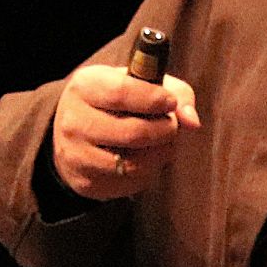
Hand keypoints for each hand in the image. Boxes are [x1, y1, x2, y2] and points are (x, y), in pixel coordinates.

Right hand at [53, 61, 199, 199]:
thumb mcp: (139, 83)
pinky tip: (146, 159)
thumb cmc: (115, 102)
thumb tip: (192, 121)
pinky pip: (128, 183)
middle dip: (164, 131)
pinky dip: (147, 173)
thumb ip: (175, 93)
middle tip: (172, 126)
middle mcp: (73, 121)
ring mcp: (76, 155)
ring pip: (133, 164)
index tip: (171, 103)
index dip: (153, 99)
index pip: (121, 93)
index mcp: (85, 87)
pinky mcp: (85, 182)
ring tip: (163, 143)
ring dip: (159, 154)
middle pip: (132, 133)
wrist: (75, 131)